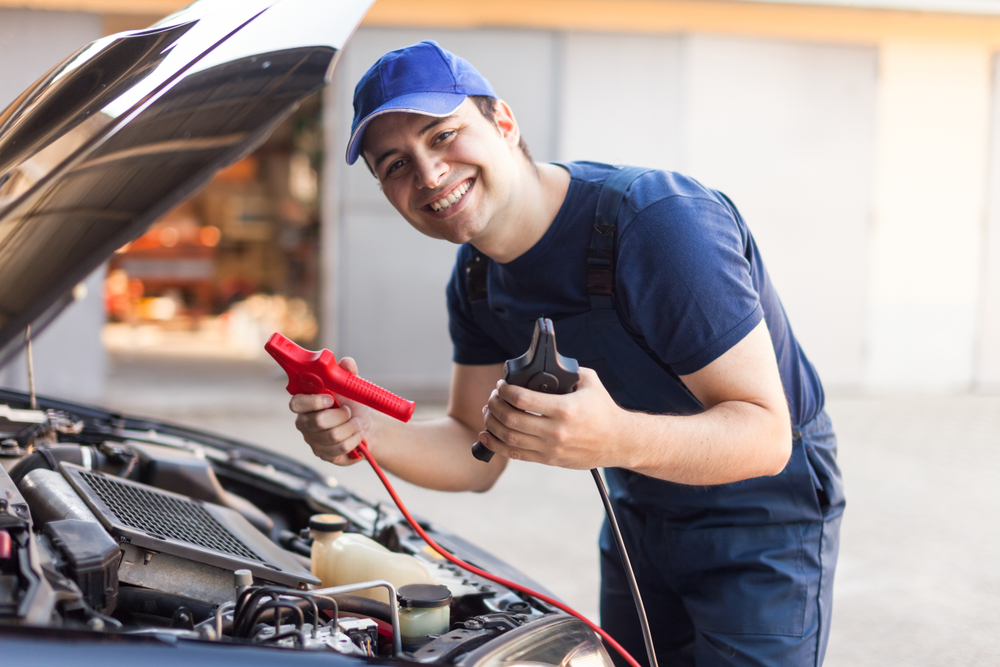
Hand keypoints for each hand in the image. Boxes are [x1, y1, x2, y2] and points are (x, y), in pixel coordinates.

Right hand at [289, 356, 371, 465]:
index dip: (313, 402)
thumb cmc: (352, 404)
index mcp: (305, 402)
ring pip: (332, 436)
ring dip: (352, 428)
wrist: (365, 426)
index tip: (331, 398)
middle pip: (317, 422)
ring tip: (357, 423)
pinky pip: (340, 450)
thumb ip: (346, 372)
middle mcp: (305, 422)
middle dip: (341, 415)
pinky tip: (358, 435)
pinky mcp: (324, 454)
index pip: (296, 404)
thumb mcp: (351, 386)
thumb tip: (346, 363)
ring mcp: (313, 440)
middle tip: (350, 411)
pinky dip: (354, 440)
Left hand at [479, 367, 626, 469]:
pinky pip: (515, 454)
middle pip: (511, 419)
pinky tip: (487, 435)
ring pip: (509, 438)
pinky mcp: (548, 459)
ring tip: (489, 412)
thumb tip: (548, 362)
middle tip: (493, 396)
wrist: (618, 441)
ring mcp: (550, 448)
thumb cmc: (603, 410)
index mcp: (565, 409)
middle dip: (495, 405)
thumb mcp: (589, 382)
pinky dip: (496, 445)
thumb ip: (568, 371)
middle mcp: (556, 431)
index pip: (523, 400)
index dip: (506, 390)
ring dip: (492, 424)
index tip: (502, 385)